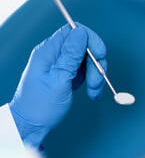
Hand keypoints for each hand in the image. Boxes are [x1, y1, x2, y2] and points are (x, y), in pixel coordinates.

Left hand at [9, 23, 106, 147]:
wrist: (31, 126)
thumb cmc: (40, 107)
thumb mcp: (58, 81)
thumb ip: (70, 56)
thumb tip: (81, 33)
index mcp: (48, 52)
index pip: (74, 31)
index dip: (91, 41)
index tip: (100, 56)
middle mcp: (55, 54)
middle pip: (85, 46)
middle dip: (96, 64)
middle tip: (96, 83)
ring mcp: (62, 64)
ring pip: (89, 59)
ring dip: (96, 75)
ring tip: (93, 92)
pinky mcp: (68, 73)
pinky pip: (86, 70)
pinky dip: (93, 81)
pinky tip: (92, 92)